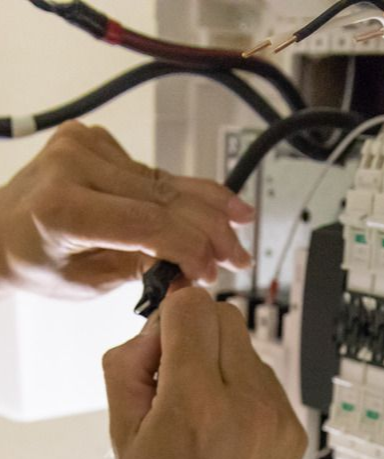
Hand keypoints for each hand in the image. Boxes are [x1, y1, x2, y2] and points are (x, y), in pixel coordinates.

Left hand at [0, 121, 253, 297]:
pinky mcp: (97, 140)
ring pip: (167, 183)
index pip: (148, 224)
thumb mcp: (88, 282)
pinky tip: (212, 207)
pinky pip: (154, 172)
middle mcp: (72, 166)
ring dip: (208, 210)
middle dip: (210, 232)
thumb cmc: (34, 261)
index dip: (191, 249)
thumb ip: (144, 268)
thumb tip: (196, 269)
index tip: (213, 272)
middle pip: (165, 200)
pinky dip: (185, 192)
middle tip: (238, 257)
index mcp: (61, 208)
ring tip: (239, 228)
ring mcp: (84, 146)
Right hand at [102, 288, 306, 458]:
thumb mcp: (120, 433)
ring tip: (200, 420)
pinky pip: (268, 385)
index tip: (156, 354)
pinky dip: (244, 394)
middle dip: (195, 337)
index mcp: (198, 403)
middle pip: (226, 318)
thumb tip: (160, 323)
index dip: (167, 321)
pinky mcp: (296, 432)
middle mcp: (249, 404)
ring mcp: (280, 419)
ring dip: (222, 367)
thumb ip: (131, 364)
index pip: (194, 307)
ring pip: (249, 351)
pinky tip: (225, 436)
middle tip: (173, 382)